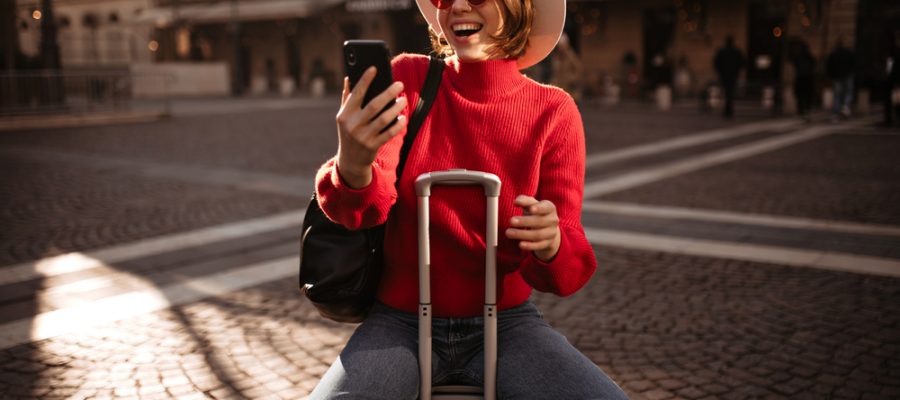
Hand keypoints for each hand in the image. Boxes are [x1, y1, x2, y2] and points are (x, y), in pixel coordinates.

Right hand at [335, 67, 407, 188]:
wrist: (350, 160)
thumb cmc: (349, 132)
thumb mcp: (343, 117)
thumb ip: (346, 98)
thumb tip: (348, 77)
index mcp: (345, 114)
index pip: (356, 93)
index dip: (365, 80)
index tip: (375, 68)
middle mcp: (353, 124)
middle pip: (374, 105)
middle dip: (388, 93)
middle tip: (399, 84)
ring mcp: (363, 136)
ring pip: (384, 119)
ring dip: (396, 108)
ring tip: (403, 100)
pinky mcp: (373, 145)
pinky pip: (389, 133)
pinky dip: (398, 124)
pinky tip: (403, 118)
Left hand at [505, 195, 560, 261]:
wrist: (547, 228)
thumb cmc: (536, 213)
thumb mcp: (531, 204)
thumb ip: (524, 200)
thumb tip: (516, 201)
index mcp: (550, 208)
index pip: (546, 207)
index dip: (539, 208)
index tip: (530, 209)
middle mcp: (553, 220)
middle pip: (539, 221)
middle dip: (525, 221)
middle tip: (511, 221)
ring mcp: (551, 233)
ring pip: (538, 234)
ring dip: (523, 234)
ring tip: (508, 232)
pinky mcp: (547, 243)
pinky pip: (539, 245)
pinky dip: (529, 245)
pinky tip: (520, 244)